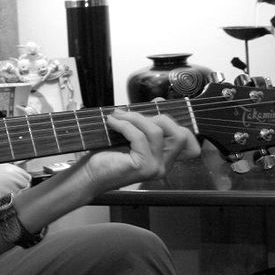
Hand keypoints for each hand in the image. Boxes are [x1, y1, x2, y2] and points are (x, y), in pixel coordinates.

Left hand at [79, 110, 201, 193]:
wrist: (89, 175)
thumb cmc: (106, 156)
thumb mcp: (130, 135)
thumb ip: (145, 122)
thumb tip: (159, 100)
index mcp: (164, 159)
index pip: (185, 138)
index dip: (173, 119)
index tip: (154, 105)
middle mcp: (164, 166)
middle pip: (178, 134)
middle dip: (155, 116)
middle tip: (130, 114)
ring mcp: (155, 168)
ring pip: (156, 132)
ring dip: (135, 118)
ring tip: (116, 116)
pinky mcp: (143, 167)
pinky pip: (139, 137)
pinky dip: (124, 125)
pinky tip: (112, 122)